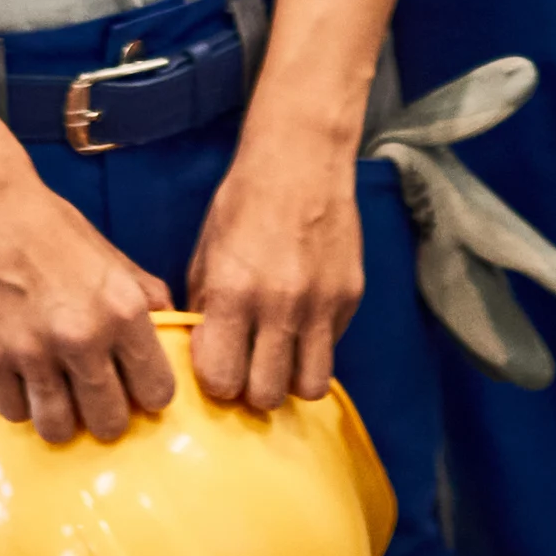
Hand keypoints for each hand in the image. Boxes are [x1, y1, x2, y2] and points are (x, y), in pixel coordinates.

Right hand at [0, 158, 177, 443]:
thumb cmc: (51, 229)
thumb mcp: (111, 257)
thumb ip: (145, 296)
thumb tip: (173, 329)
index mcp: (124, 311)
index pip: (157, 392)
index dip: (146, 394)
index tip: (132, 388)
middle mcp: (83, 336)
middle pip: (109, 423)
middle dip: (104, 418)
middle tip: (92, 400)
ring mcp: (33, 351)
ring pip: (58, 429)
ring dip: (60, 419)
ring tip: (56, 397)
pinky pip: (13, 412)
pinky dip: (19, 402)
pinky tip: (22, 379)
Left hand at [178, 117, 369, 411]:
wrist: (301, 159)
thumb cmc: (243, 203)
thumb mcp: (207, 252)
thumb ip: (205, 307)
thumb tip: (205, 353)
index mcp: (232, 293)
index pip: (222, 380)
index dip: (217, 380)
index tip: (218, 364)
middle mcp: (279, 306)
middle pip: (267, 395)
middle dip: (253, 390)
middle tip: (249, 367)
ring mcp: (321, 305)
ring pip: (309, 386)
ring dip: (291, 379)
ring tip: (281, 359)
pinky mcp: (350, 298)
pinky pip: (332, 348)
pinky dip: (316, 346)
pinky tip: (303, 321)